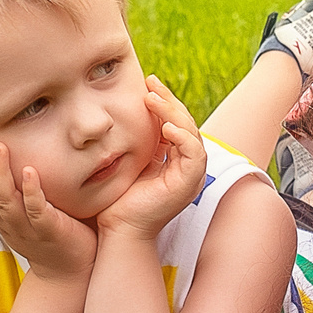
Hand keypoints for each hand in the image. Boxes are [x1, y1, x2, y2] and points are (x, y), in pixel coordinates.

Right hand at [0, 135, 98, 280]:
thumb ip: (3, 189)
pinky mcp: (49, 230)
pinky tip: (30, 171)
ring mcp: (26, 227)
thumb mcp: (17, 211)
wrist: (68, 269)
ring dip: (0, 173)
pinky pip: (37, 210)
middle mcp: (6, 221)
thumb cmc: (44, 232)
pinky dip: (32, 191)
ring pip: (6, 200)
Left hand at [97, 76, 206, 241]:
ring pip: (191, 133)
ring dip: (173, 113)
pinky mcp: (189, 184)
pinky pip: (194, 153)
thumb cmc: (118, 200)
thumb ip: (138, 141)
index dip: (164, 102)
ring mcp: (191, 176)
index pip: (175, 123)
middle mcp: (187, 167)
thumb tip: (127, 112)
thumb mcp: (130, 161)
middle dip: (169, 101)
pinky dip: (182, 137)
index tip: (147, 83)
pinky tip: (165, 126)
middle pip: (185, 124)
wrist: (119, 229)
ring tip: (152, 99)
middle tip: (150, 82)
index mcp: (175, 161)